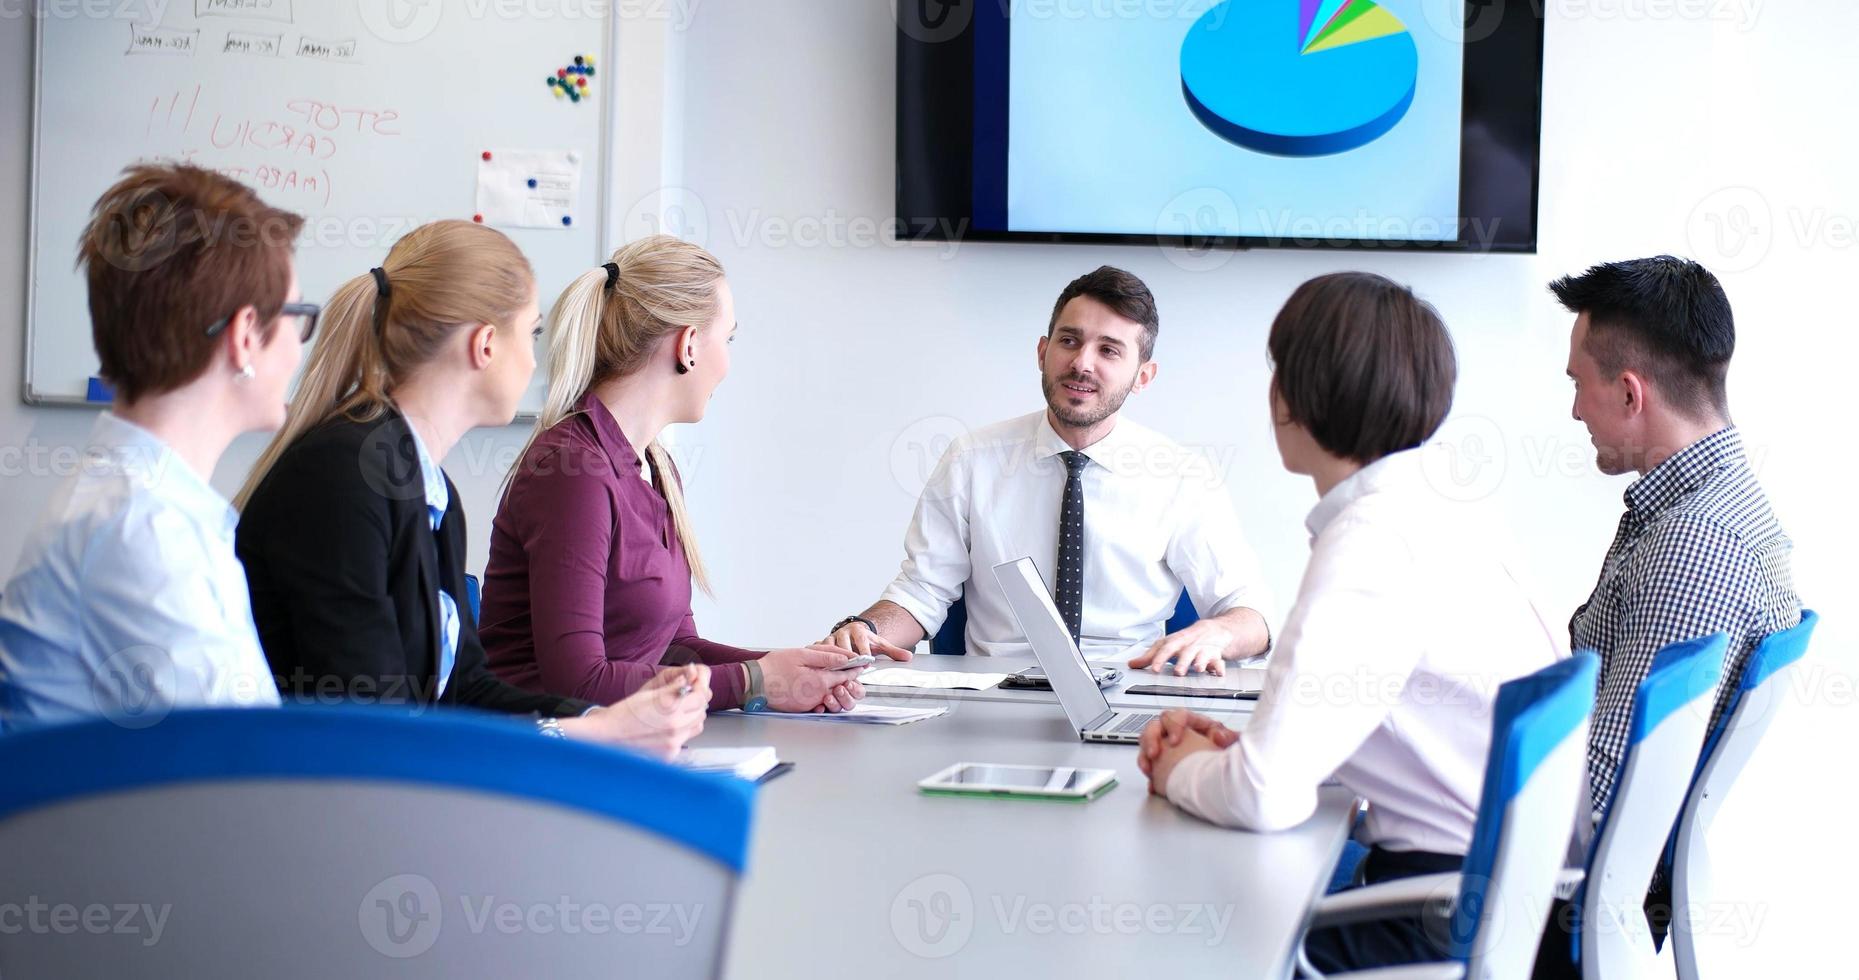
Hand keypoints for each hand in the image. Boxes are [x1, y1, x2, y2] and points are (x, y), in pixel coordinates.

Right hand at [563, 664, 710, 757]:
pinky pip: (684, 741)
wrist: (606, 737)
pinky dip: (680, 734)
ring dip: (691, 719)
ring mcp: (673, 744)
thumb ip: (673, 687)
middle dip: (696, 704)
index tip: (696, 686)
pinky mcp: (669, 756)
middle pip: (701, 713)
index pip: (702, 697)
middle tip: (685, 698)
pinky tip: (664, 730)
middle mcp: (675, 728)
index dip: (700, 690)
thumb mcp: (649, 694)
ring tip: (675, 714)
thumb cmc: (622, 714)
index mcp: (671, 709)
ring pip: (696, 728)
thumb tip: (690, 677)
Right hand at [758, 645, 868, 712]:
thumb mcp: (802, 655)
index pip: (846, 675)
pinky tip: (818, 683)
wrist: (755, 683)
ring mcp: (810, 703)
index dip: (856, 668)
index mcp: (820, 681)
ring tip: (836, 674)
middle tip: (853, 668)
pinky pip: (819, 699)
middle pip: (841, 686)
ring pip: (831, 694)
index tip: (864, 663)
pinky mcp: (802, 707)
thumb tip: (845, 658)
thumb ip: (825, 657)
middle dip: (848, 678)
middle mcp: (818, 695)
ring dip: (835, 685)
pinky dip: (822, 692)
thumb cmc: (775, 666)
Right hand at [824, 621, 913, 661]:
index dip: (863, 652)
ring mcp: (832, 637)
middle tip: (850, 669)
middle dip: (847, 657)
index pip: (861, 641)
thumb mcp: (880, 645)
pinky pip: (819, 651)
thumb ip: (894, 652)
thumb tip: (908, 657)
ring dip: (832, 659)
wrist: (854, 633)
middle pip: (844, 645)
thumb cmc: (866, 641)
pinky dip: (820, 659)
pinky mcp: (822, 644)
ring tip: (834, 671)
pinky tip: (821, 669)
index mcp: (858, 630)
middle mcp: (843, 632)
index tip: (867, 661)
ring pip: (829, 648)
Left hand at [1127, 620, 1235, 675]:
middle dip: (1183, 662)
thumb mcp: (1168, 644)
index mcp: (1177, 641)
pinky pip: (1219, 661)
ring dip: (1200, 662)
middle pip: (1186, 652)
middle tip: (1178, 672)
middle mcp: (1190, 644)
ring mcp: (1204, 649)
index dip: (1159, 658)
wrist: (1214, 630)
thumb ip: (1150, 656)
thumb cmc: (1188, 639)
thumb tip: (1132, 664)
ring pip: (1202, 655)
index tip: (1154, 669)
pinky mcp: (1216, 656)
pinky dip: (1219, 667)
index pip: (1166, 648)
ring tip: (1198, 669)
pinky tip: (1218, 673)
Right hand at [1137, 709, 1228, 795]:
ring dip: (1144, 755)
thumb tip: (1218, 736)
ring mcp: (1165, 745)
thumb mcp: (1228, 742)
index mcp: (1190, 722)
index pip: (1177, 715)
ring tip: (1149, 769)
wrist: (1219, 770)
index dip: (1173, 726)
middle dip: (1151, 739)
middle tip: (1154, 754)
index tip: (1175, 741)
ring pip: (1146, 742)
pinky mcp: (1161, 760)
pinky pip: (1148, 763)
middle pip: (1155, 725)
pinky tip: (1153, 784)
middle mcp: (1174, 731)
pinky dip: (1150, 774)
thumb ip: (1227, 736)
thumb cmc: (1221, 750)